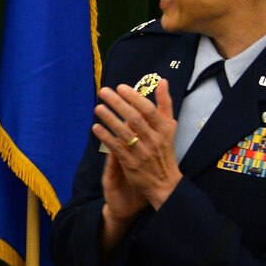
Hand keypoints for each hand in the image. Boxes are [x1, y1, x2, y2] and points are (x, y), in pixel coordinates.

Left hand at [92, 79, 180, 208]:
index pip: (149, 110)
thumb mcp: (169, 127)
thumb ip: (165, 104)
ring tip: (98, 107)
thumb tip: (162, 81)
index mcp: (164, 129)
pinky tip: (95, 127)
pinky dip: (105, 137)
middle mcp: (153, 139)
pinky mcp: (130, 163)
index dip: (134, 97)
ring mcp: (141, 152)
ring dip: (109, 118)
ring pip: (124, 132)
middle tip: (103, 91)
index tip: (121, 87)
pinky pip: (116, 147)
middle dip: (118, 103)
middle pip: (134, 119)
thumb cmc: (165, 151)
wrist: (165, 183)